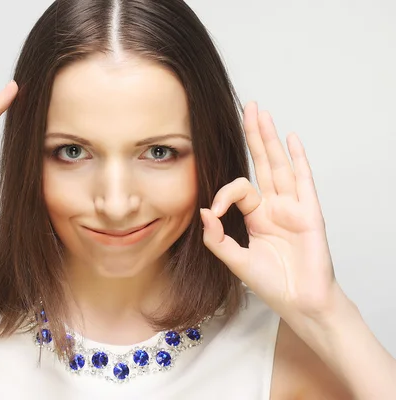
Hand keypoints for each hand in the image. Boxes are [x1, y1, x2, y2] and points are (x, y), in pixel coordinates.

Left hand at [200, 101, 339, 320]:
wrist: (300, 302)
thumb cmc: (273, 284)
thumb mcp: (236, 261)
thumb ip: (217, 239)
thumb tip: (204, 212)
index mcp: (256, 216)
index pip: (239, 189)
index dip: (224, 193)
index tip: (215, 210)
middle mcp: (275, 206)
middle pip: (262, 164)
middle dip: (254, 136)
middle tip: (247, 108)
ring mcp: (293, 207)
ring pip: (280, 166)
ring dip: (270, 139)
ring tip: (262, 114)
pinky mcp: (309, 213)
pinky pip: (304, 181)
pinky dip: (298, 160)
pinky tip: (291, 139)